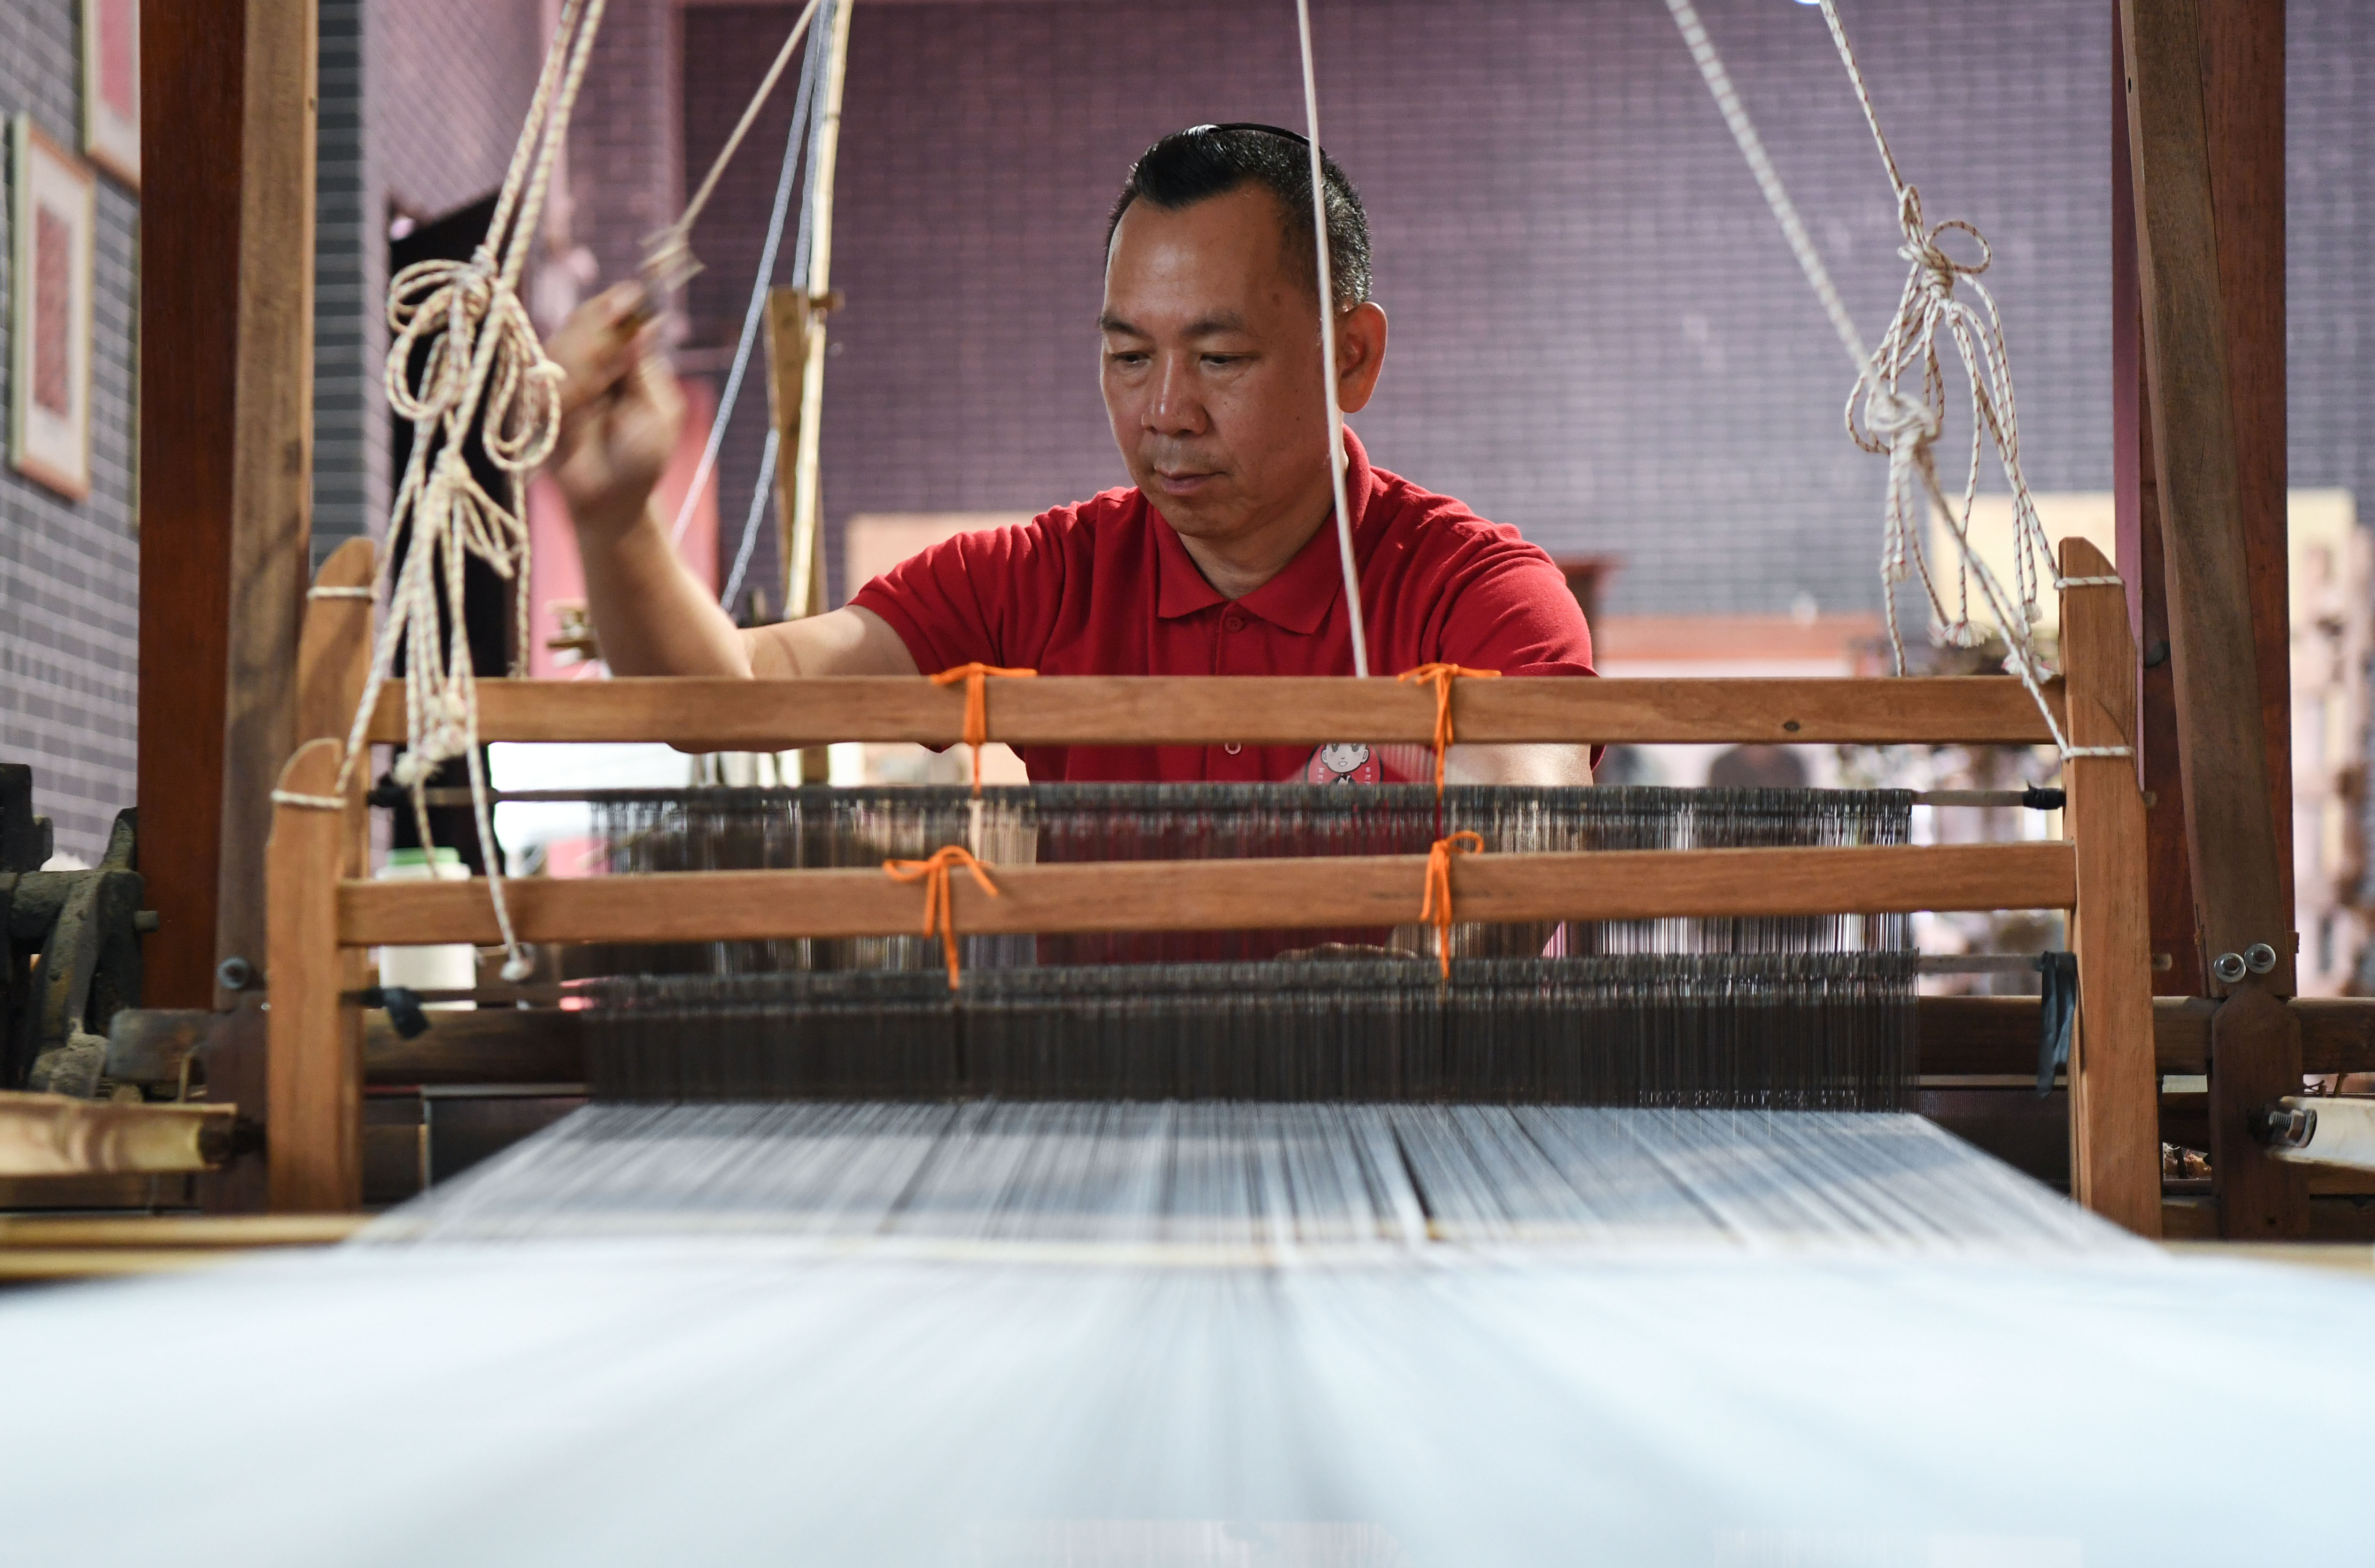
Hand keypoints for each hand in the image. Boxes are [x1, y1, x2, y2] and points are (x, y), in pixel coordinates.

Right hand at [546, 283, 684, 542]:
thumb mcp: (659, 412)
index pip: (608, 317)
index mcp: (618, 359)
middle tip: (616, 360)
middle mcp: (586, 363)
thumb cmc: (642, 459)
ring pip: (559, 346)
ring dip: (583, 363)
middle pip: (580, 322)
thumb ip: (645, 369)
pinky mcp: (535, 403)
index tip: (630, 297)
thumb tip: (645, 324)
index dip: (614, 304)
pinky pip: (543, 381)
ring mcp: (557, 380)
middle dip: (598, 334)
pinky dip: (565, 389)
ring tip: (602, 392)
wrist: (612, 501)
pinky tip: (580, 404)